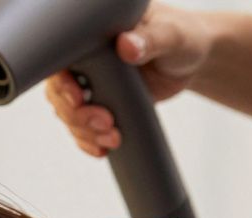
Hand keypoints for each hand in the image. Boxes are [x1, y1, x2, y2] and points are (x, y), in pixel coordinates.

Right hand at [43, 3, 214, 157]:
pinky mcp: (99, 103)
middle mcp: (85, 59)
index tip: (80, 98)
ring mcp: (90, 83)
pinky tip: (101, 149)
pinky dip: (88, 141)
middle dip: (77, 114)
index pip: (62, 59)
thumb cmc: (183, 38)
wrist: (191, 60)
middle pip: (59, 92)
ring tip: (112, 138)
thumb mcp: (172, 35)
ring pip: (68, 113)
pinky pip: (81, 126)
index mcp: (95, 35)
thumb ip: (151, 39)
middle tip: (106, 123)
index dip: (62, 82)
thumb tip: (126, 46)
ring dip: (84, 131)